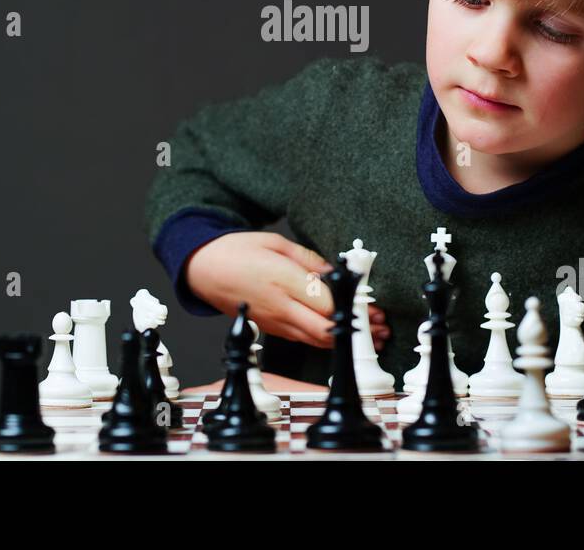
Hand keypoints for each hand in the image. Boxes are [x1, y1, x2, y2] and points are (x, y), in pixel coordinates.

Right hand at [184, 232, 390, 350]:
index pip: (327, 302)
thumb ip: (309, 260)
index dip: (354, 309)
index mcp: (283, 280)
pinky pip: (303, 338)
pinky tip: (341, 333)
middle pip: (326, 329)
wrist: (203, 269)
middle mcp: (280, 305)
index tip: (374, 308)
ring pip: (316, 339)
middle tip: (380, 327)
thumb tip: (335, 272)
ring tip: (370, 334)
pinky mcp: (271, 329)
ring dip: (344, 339)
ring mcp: (274, 321)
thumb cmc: (237, 250)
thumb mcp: (276, 243)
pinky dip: (325, 339)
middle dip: (355, 330)